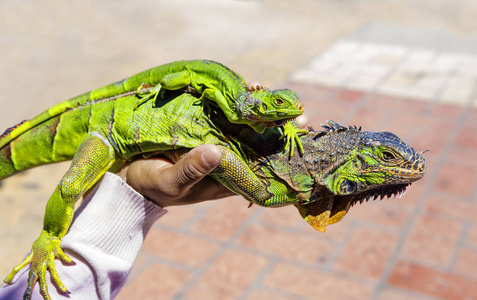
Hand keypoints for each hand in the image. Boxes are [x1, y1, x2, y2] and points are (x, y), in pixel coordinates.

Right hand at [117, 81, 307, 207]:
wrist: (126, 178)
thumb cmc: (150, 186)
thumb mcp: (170, 182)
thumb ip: (191, 170)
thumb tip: (215, 152)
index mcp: (224, 179)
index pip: (259, 168)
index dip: (279, 154)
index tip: (295, 137)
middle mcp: (224, 160)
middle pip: (256, 144)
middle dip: (274, 128)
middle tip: (295, 114)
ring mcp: (213, 142)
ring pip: (240, 126)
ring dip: (254, 110)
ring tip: (266, 91)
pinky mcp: (199, 128)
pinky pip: (220, 114)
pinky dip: (231, 102)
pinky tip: (242, 89)